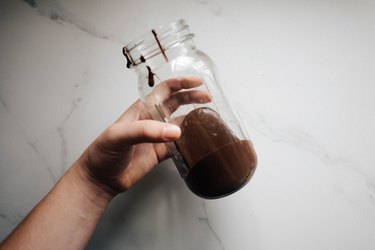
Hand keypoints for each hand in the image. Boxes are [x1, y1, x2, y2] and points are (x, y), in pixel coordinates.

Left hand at [75, 77, 210, 196]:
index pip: (165, 90)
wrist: (101, 178)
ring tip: (209, 118)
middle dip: (192, 98)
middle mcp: (152, 120)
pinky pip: (181, 144)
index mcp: (142, 109)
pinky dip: (191, 142)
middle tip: (208, 98)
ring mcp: (157, 137)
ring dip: (194, 119)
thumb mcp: (120, 135)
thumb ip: (146, 131)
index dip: (181, 84)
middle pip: (176, 103)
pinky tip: (199, 141)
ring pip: (181, 123)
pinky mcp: (161, 153)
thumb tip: (175, 132)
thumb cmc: (103, 152)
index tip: (197, 82)